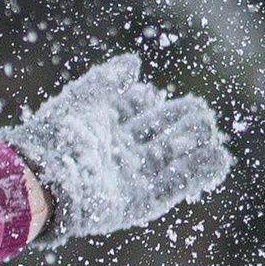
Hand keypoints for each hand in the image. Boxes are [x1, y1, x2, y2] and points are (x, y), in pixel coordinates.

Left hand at [10, 51, 229, 241]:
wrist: (45, 180)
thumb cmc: (60, 135)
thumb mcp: (86, 98)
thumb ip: (110, 80)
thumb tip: (135, 62)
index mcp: (103, 126)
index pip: (136, 107)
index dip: (149, 99)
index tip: (154, 96)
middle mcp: (120, 152)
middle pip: (160, 132)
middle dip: (183, 120)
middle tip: (199, 112)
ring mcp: (132, 178)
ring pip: (173, 159)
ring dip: (195, 144)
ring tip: (212, 131)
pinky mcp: (140, 203)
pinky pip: (175, 187)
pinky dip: (198, 173)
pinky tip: (219, 157)